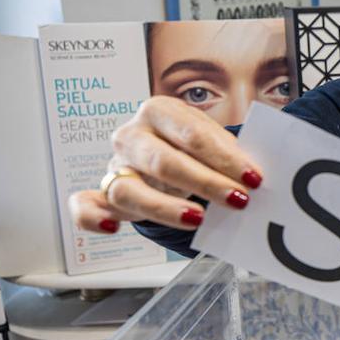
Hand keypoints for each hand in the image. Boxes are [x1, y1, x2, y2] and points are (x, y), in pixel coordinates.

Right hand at [68, 96, 262, 233]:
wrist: (169, 152)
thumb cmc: (194, 146)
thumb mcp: (213, 139)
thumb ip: (229, 153)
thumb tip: (254, 177)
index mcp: (159, 110)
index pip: (193, 134)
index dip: (226, 158)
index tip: (254, 178)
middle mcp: (132, 135)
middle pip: (164, 162)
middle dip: (205, 183)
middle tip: (239, 200)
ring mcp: (116, 166)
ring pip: (129, 190)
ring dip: (164, 208)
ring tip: (197, 218)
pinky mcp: (104, 194)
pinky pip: (85, 206)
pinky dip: (93, 217)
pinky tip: (113, 228)